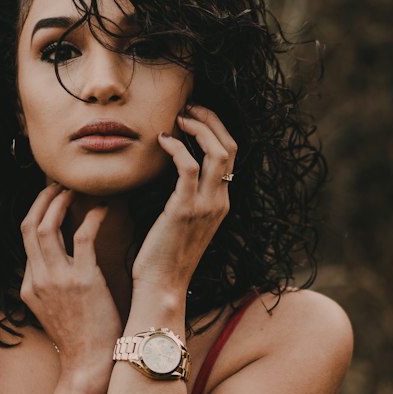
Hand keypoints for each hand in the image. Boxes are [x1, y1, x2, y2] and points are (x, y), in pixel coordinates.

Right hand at [19, 183, 122, 379]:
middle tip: (59, 183)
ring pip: (47, 226)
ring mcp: (57, 279)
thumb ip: (50, 286)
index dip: (38, 212)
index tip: (52, 198)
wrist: (89, 365)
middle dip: (42, 199)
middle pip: (28, 225)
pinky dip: (93, 216)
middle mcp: (37, 279)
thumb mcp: (53, 311)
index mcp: (28, 286)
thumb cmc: (80, 338)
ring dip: (61, 202)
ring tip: (76, 189)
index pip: (24, 238)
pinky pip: (83, 236)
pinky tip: (105, 207)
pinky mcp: (83, 280)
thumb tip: (59, 265)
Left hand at [131, 103, 236, 295]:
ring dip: (199, 127)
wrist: (162, 287)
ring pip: (217, 152)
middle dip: (211, 119)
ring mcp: (205, 205)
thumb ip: (185, 197)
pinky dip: (177, 147)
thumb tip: (172, 170)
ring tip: (179, 117)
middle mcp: (219, 201)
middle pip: (230, 146)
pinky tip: (162, 140)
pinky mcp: (184, 209)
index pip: (230, 154)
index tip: (193, 115)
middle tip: (188, 106)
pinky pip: (187, 166)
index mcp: (221, 203)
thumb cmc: (163, 257)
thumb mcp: (181, 222)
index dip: (215, 128)